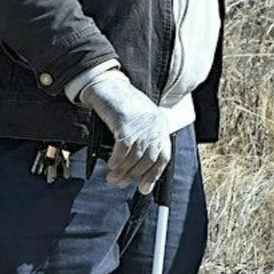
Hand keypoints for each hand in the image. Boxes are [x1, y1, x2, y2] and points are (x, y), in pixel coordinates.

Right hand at [82, 70, 176, 191]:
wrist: (109, 85)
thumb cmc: (123, 105)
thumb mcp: (139, 123)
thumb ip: (142, 141)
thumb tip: (135, 170)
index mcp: (160, 127)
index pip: (164, 156)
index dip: (154, 175)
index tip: (143, 188)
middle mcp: (154, 126)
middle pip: (149, 160)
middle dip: (134, 176)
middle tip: (120, 183)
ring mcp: (141, 124)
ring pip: (135, 157)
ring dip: (123, 172)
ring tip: (112, 178)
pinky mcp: (125, 122)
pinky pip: (123, 148)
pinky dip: (117, 160)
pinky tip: (110, 165)